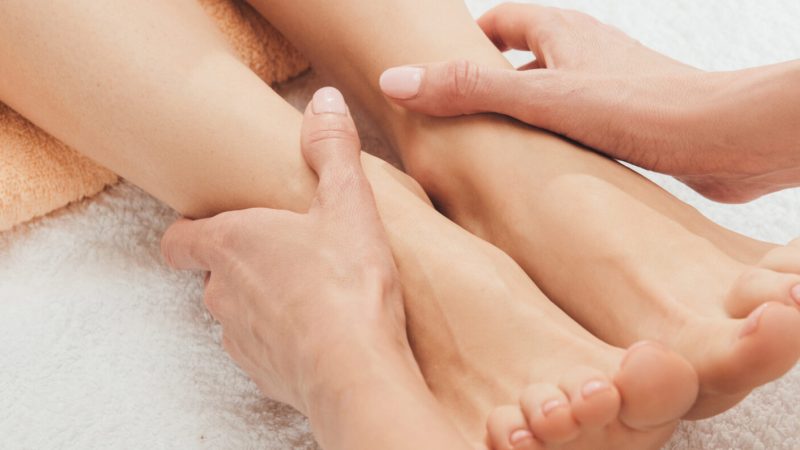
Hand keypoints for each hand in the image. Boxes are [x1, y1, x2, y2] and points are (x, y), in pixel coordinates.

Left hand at [160, 87, 410, 415]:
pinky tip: (319, 331)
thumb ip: (332, 149)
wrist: (356, 370)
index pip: (181, 239)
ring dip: (263, 302)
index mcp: (232, 243)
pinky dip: (282, 338)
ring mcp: (239, 338)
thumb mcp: (348, 203)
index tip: (208, 225)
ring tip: (308, 293)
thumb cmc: (346, 283)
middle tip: (285, 251)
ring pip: (238, 313)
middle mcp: (223, 293)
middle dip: (242, 263)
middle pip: (214, 274)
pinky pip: (263, 349)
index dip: (189, 232)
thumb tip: (324, 100)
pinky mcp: (263, 373)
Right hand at [379, 3, 714, 176]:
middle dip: (487, 86)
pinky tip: (541, 178)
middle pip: (523, 60)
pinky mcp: (628, 126)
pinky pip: (575, 130)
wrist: (728, 139)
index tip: (437, 70)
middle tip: (453, 121)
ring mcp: (608, 90)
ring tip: (488, 157)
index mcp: (563, 34)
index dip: (468, 41)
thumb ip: (469, 90)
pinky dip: (552, 146)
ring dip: (520, 121)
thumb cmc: (645, 107)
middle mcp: (585, 56)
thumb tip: (395, 81)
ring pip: (549, 99)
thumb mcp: (540, 98)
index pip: (503, 22)